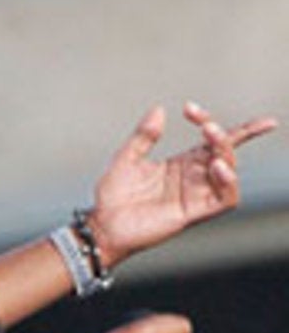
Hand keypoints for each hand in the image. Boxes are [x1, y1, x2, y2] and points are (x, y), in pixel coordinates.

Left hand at [91, 102, 276, 266]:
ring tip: (212, 138)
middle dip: (224, 136)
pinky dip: (227, 183)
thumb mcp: (127, 157)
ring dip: (227, 154)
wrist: (103, 224)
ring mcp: (194, 195)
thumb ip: (144, 135)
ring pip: (228, 174)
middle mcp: (193, 178)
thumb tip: (159, 109)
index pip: (209, 141)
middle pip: (224, 154)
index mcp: (181, 164)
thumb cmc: (114, 194)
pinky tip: (217, 166)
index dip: (209, 121)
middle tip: (207, 125)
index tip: (189, 108)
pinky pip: (224, 200)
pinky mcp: (193, 213)